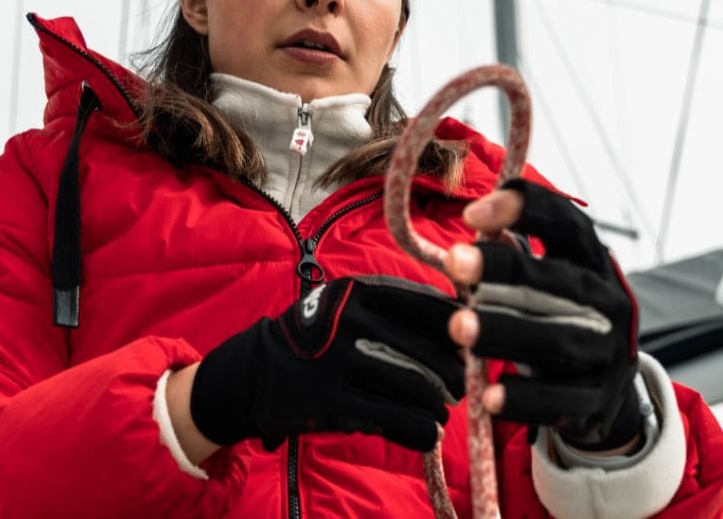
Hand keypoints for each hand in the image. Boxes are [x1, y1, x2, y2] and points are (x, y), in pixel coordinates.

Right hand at [190, 276, 464, 452]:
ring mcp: (338, 360)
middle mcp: (349, 319)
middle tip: (458, 387)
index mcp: (359, 289)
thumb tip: (463, 328)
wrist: (253, 371)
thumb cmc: (316, 337)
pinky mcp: (330, 400)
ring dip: (437, 405)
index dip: (459, 329)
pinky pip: (393, 418)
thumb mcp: (347, 305)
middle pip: (428, 349)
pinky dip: (419, 430)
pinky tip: (425, 433)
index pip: (429, 304)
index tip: (468, 346)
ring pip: (415, 386)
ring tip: (440, 411)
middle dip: (453, 374)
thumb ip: (396, 310)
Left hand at [445, 179, 640, 450]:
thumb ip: (510, 256)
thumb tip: (469, 237)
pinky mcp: (596, 399)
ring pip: (558, 341)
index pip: (568, 224)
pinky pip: (560, 401)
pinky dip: (525, 400)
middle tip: (454, 260)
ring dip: (505, 332)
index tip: (472, 213)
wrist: (607, 385)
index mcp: (592, 262)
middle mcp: (607, 303)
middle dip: (505, 268)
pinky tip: (490, 396)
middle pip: (559, 282)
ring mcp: (606, 352)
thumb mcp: (543, 280)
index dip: (527, 211)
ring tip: (459, 327)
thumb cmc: (554, 315)